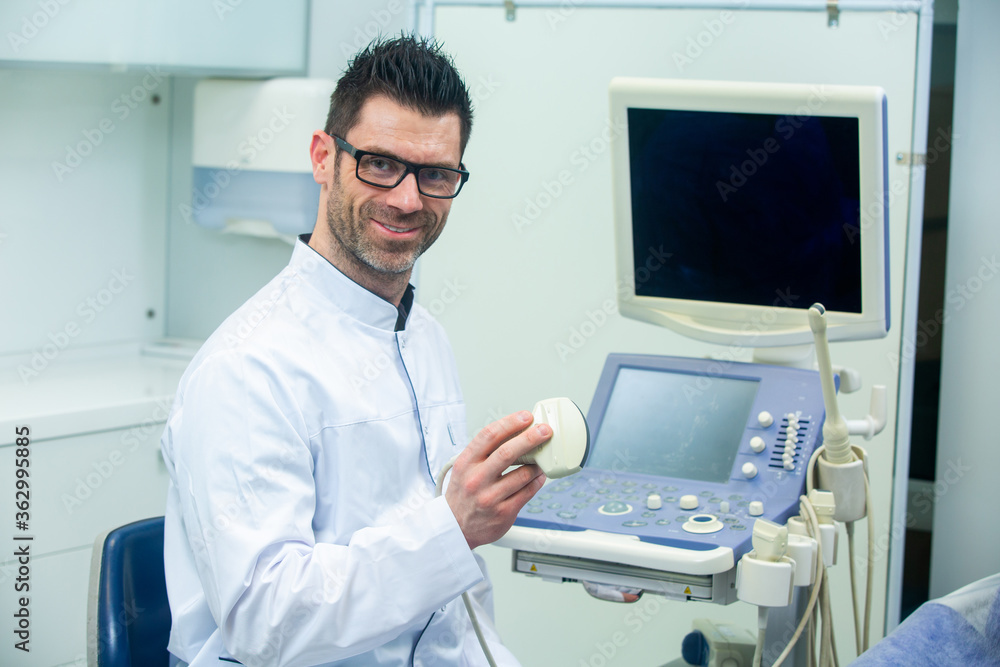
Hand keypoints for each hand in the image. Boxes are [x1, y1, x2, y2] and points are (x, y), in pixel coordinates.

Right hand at [445, 410, 550, 548]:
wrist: (454, 527)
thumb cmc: (463, 493)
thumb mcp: (464, 467)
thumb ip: (485, 452)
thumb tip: (515, 434)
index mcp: (466, 463)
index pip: (489, 435)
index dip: (511, 423)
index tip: (526, 416)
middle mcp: (477, 479)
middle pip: (508, 452)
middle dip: (530, 438)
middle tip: (545, 430)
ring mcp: (490, 497)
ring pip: (523, 474)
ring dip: (538, 464)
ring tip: (542, 459)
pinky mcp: (504, 513)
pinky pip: (528, 492)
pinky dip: (537, 481)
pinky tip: (539, 476)